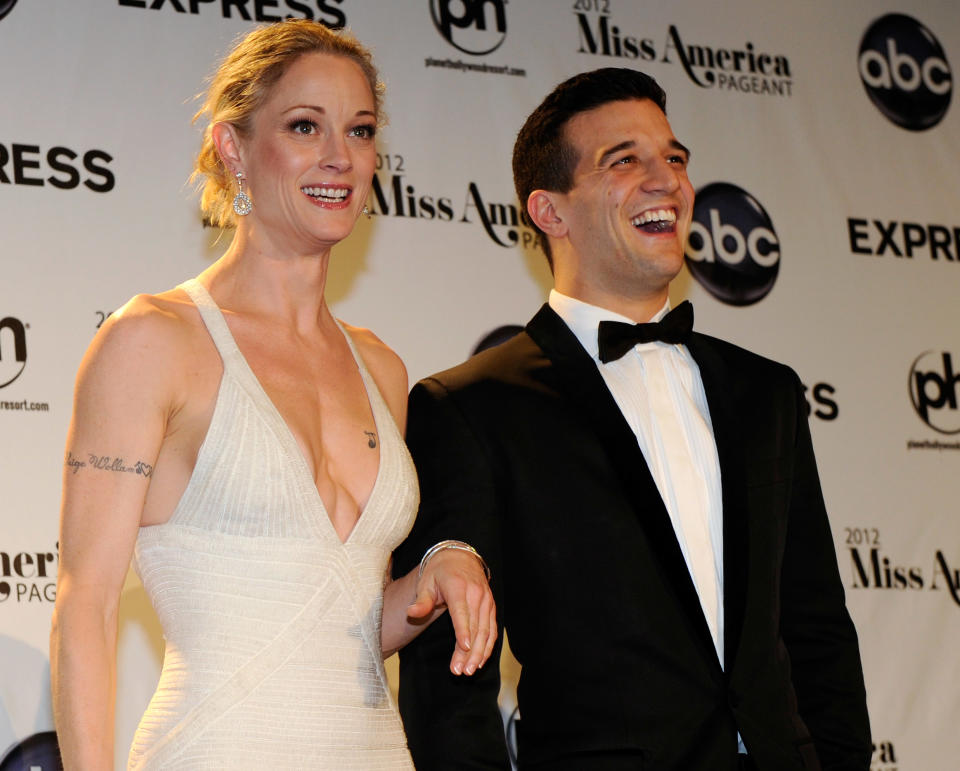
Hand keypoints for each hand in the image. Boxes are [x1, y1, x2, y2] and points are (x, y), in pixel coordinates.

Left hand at [407, 549, 496, 674]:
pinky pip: (492, 630)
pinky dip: (488, 646)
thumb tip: (411, 613)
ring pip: (486, 631)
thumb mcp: (426, 581)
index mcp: (458, 586)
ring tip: (468, 671)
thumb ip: (421, 600)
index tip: (464, 648)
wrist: (460, 557)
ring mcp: (486, 600)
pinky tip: (480, 661)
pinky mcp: (491, 607)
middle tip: (459, 671)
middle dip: (468, 651)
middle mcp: (476, 593)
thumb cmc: (439, 572)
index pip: (462, 611)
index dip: (463, 630)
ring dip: (479, 653)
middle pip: (475, 626)